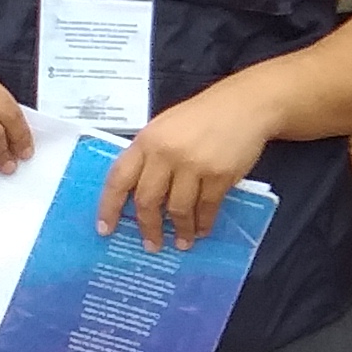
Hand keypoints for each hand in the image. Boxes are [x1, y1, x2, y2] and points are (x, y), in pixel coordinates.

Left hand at [96, 72, 280, 252]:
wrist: (245, 106)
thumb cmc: (202, 116)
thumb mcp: (165, 127)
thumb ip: (149, 155)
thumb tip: (137, 191)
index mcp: (147, 141)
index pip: (119, 178)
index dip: (109, 207)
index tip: (106, 229)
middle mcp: (166, 154)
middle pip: (148, 200)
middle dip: (148, 227)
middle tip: (151, 245)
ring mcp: (194, 165)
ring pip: (178, 209)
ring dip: (180, 230)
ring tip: (182, 242)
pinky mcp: (219, 175)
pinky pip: (207, 207)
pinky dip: (203, 222)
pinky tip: (202, 229)